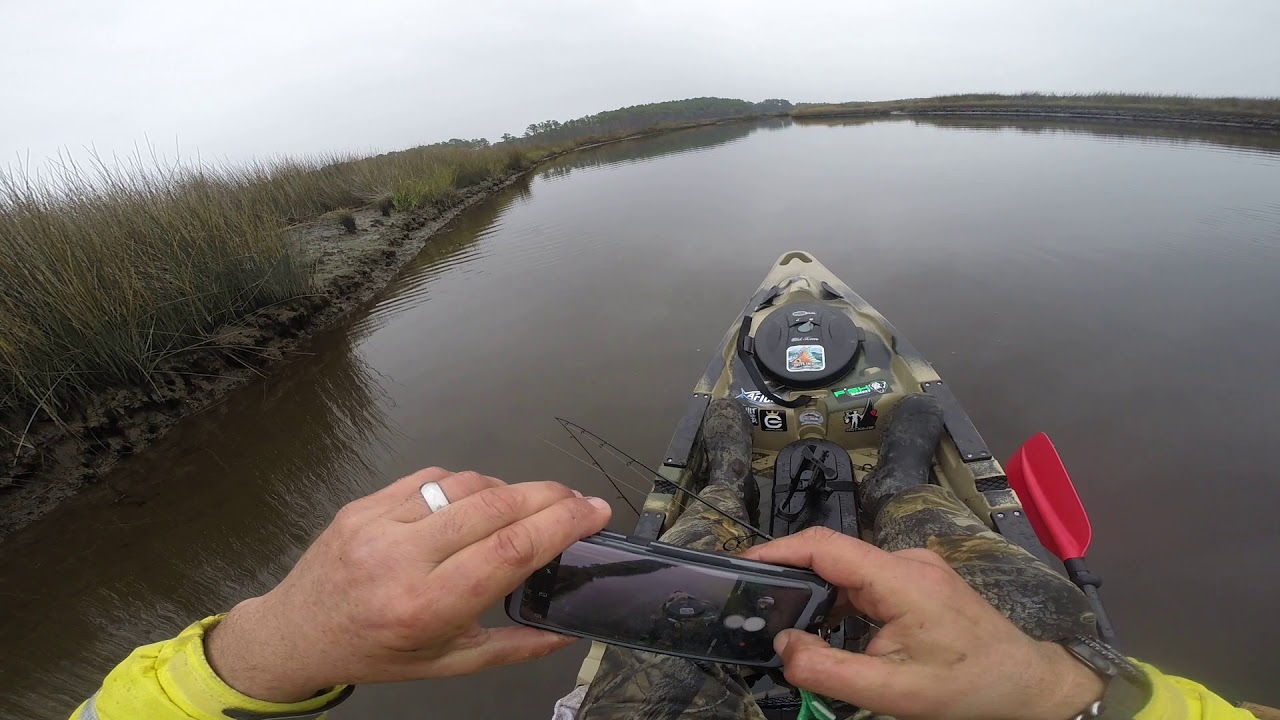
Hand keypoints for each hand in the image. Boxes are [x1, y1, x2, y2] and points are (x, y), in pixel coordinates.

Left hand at [205, 468, 610, 701]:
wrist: (298, 631)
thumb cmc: (376, 651)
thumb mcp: (448, 664)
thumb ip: (513, 647)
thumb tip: (568, 631)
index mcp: (425, 608)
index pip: (509, 551)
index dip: (560, 525)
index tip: (594, 512)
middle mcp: (400, 559)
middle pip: (496, 508)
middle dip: (549, 497)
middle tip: (578, 500)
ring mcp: (378, 524)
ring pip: (468, 485)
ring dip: (510, 490)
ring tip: (531, 506)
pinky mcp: (366, 502)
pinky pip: (435, 477)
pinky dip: (469, 484)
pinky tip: (481, 501)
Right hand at [743, 528, 1104, 719]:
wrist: (1027, 684)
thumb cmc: (967, 686)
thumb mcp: (893, 692)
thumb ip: (828, 670)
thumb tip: (782, 647)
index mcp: (900, 578)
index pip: (826, 546)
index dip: (779, 549)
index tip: (742, 564)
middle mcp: (906, 560)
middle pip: (833, 556)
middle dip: (791, 578)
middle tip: (756, 606)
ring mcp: (914, 566)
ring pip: (847, 569)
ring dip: (818, 594)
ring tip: (789, 625)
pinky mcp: (917, 578)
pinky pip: (865, 579)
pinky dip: (840, 600)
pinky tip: (831, 627)